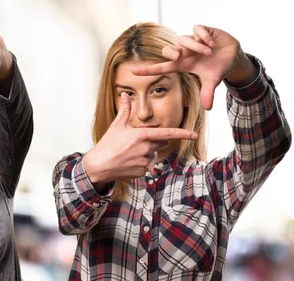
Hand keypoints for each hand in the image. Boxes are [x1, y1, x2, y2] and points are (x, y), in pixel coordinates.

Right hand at [83, 93, 197, 184]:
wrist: (98, 166)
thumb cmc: (107, 145)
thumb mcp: (116, 126)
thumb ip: (124, 110)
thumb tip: (124, 95)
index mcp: (142, 136)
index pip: (167, 134)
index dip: (183, 134)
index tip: (194, 135)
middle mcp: (146, 149)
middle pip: (160, 144)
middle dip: (153, 142)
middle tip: (135, 143)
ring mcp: (144, 162)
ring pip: (153, 156)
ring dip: (145, 154)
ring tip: (128, 154)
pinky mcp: (141, 173)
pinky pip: (146, 167)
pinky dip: (139, 165)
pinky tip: (127, 163)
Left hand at [132, 25, 255, 109]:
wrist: (232, 54)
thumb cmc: (218, 68)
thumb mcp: (213, 81)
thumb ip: (207, 92)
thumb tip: (208, 108)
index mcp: (184, 64)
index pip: (162, 67)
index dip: (148, 70)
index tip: (133, 72)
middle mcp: (185, 52)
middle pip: (168, 50)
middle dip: (171, 52)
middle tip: (178, 57)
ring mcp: (192, 40)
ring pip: (184, 39)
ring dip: (196, 46)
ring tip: (209, 52)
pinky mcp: (202, 30)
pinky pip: (197, 29)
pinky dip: (204, 36)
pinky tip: (212, 42)